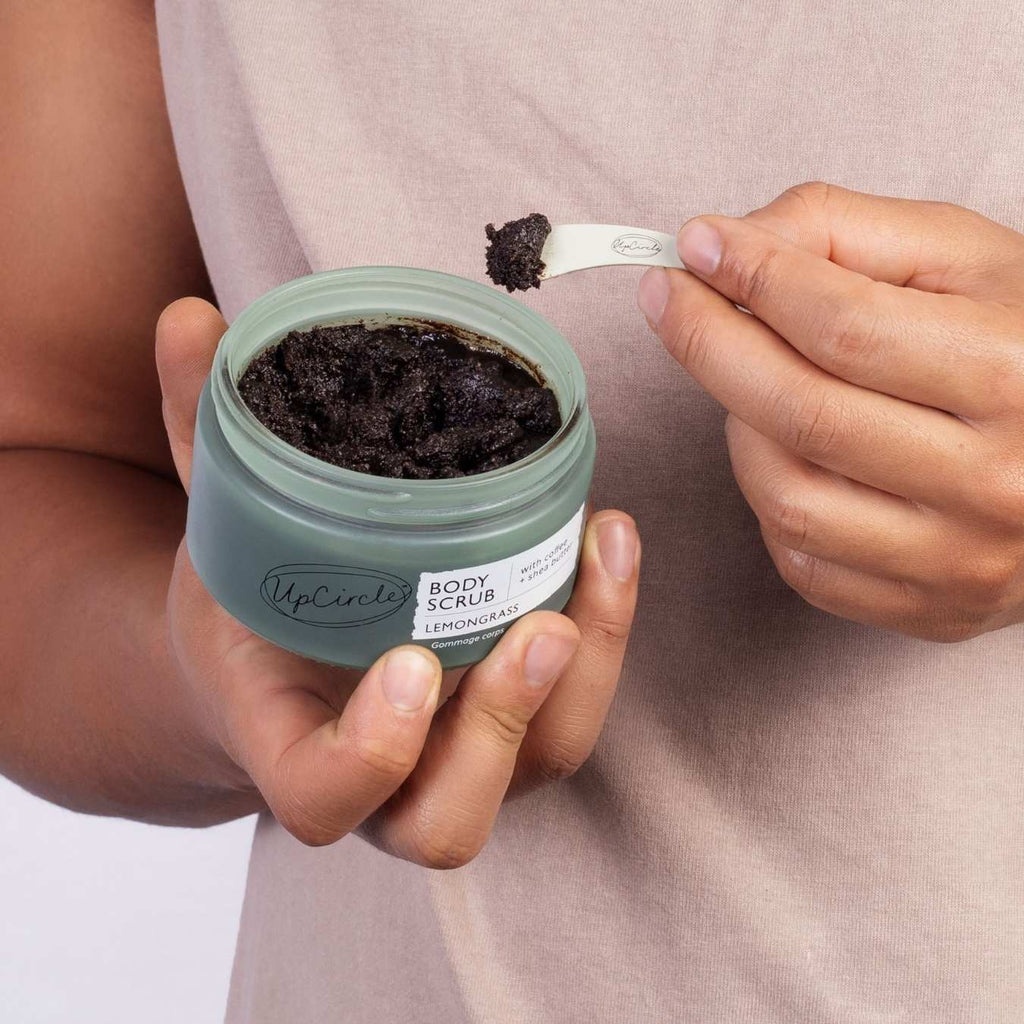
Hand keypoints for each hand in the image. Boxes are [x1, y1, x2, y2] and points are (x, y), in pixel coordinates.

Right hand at [155, 298, 639, 865]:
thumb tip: (192, 322)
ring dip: (585, 673)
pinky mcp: (514, 723)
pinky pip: (576, 704)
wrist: (281, 661)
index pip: (321, 797)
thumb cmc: (248, 606)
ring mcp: (458, 758)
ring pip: (541, 763)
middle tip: (535, 630)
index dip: (368, 755)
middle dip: (501, 728)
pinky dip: (606, 629)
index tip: (406, 661)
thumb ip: (206, 437)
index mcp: (290, 742)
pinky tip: (610, 536)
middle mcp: (386, 778)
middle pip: (450, 818)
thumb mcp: (221, 525)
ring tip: (601, 552)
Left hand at [638, 180, 1023, 641]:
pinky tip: (782, 449)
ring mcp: (959, 559)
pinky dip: (767, 498)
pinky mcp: (926, 607)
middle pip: (802, 413)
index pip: (844, 326)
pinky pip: (800, 559)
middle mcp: (994, 481)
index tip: (694, 247)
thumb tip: (723, 244)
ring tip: (746, 378)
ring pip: (787, 497)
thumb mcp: (958, 260)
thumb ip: (842, 232)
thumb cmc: (1020, 346)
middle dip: (709, 345)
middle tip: (668, 299)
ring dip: (738, 427)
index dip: (753, 279)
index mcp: (1015, 374)